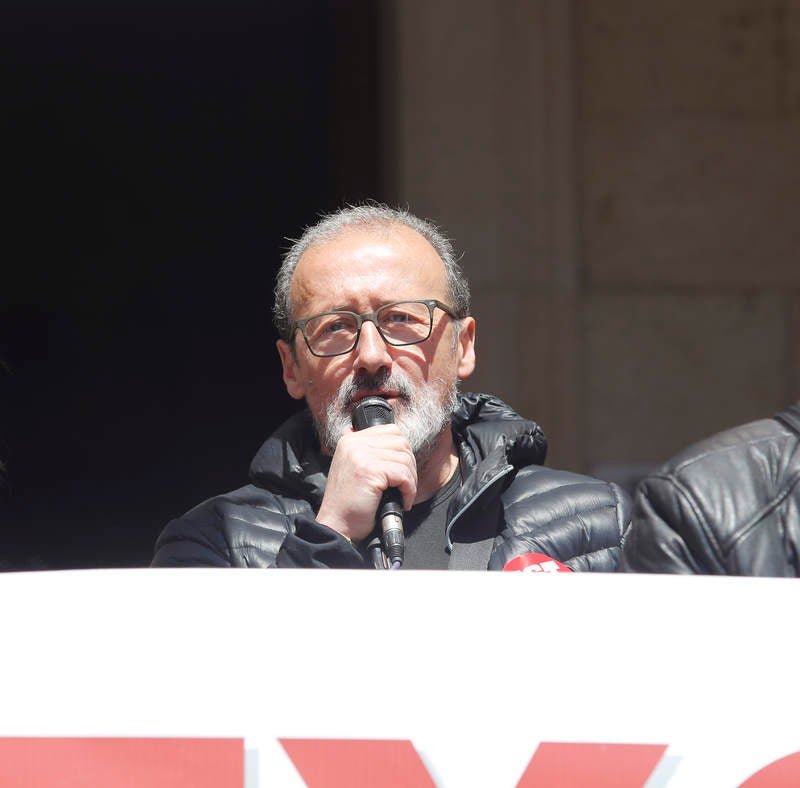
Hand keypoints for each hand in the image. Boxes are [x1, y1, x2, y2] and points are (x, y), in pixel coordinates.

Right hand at [316, 424, 416, 543]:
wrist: (337, 525)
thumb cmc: (348, 503)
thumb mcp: (354, 468)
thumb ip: (370, 453)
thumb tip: (397, 446)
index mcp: (350, 440)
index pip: (391, 431)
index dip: (402, 451)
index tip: (401, 471)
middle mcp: (354, 443)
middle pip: (401, 443)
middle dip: (409, 466)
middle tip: (405, 485)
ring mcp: (361, 455)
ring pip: (404, 459)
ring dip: (410, 480)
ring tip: (403, 494)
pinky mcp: (369, 470)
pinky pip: (403, 475)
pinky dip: (409, 490)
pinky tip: (403, 500)